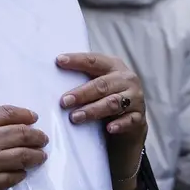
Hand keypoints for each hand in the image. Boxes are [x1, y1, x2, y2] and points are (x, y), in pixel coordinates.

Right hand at [0, 105, 49, 189]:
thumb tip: (10, 124)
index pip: (8, 114)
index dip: (25, 115)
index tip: (33, 118)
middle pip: (21, 134)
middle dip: (37, 136)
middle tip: (42, 139)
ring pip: (23, 156)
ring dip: (36, 155)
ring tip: (40, 156)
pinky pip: (15, 176)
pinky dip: (21, 172)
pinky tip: (23, 171)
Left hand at [56, 53, 147, 186]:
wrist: (130, 124)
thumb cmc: (104, 100)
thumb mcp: (96, 87)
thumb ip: (82, 79)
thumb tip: (50, 77)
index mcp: (114, 66)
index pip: (94, 61)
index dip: (77, 60)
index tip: (58, 61)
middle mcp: (127, 79)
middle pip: (102, 84)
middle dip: (81, 93)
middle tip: (64, 101)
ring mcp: (136, 98)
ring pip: (112, 103)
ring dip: (93, 110)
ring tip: (75, 117)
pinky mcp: (139, 118)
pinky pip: (129, 120)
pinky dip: (119, 124)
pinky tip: (108, 128)